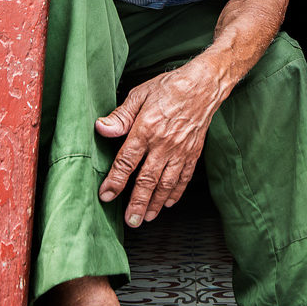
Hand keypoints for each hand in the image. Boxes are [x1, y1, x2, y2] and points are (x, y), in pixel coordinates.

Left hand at [95, 60, 218, 226]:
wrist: (204, 84)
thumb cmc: (171, 86)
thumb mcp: (140, 94)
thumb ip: (121, 115)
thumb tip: (102, 128)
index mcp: (146, 129)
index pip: (127, 161)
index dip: (115, 181)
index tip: (106, 196)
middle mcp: (163, 143)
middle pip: (147, 180)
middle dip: (137, 203)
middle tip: (130, 221)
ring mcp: (180, 150)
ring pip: (166, 183)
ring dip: (156, 203)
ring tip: (147, 217)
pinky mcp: (194, 151)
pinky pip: (184, 176)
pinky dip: (176, 191)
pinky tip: (169, 202)